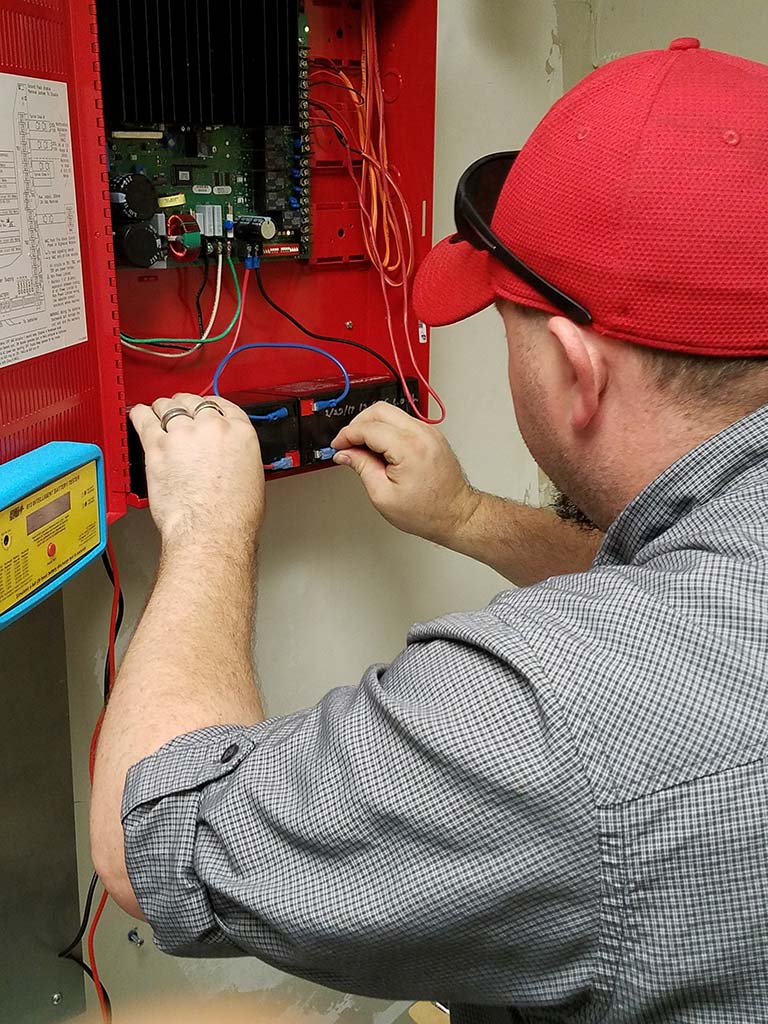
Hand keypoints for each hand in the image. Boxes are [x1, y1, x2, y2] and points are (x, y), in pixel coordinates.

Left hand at [130, 394, 264, 546]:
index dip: (209, 404)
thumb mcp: (252, 477)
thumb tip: (226, 457)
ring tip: (158, 412)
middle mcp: (212, 428)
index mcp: (240, 433)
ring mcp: (183, 435)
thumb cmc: (232, 516)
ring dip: (163, 409)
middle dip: (185, 406)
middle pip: (193, 402)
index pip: (223, 405)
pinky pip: (144, 419)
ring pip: (168, 407)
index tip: (202, 408)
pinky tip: (140, 414)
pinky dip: (141, 414)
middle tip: (179, 412)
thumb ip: (237, 456)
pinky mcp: (158, 447)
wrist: (212, 532)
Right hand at [331, 402, 480, 544]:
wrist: (456, 514)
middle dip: (358, 423)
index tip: (338, 445)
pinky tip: (380, 448)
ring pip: (392, 413)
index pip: (368, 428)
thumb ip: (362, 468)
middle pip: (379, 410)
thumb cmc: (427, 511)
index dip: (347, 435)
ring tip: (363, 449)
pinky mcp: (432, 435)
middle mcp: (422, 434)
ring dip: (372, 425)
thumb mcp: (383, 495)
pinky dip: (387, 429)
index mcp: (409, 448)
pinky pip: (403, 422)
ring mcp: (429, 432)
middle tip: (348, 443)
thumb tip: (346, 453)